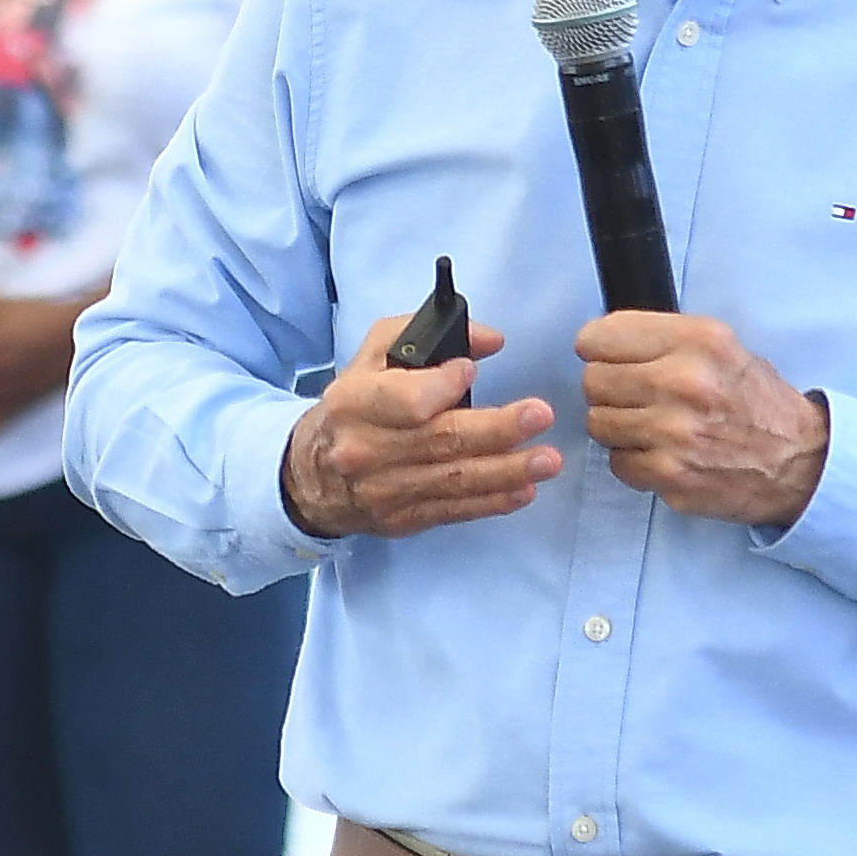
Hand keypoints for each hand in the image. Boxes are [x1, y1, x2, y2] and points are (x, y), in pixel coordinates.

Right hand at [280, 316, 559, 539]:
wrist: (309, 475)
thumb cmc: (352, 408)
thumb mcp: (373, 357)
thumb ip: (424, 336)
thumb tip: (488, 341)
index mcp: (353, 403)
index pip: (404, 399)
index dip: (441, 386)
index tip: (471, 371)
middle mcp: (367, 450)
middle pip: (441, 441)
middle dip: (497, 429)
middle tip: (540, 415)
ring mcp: (385, 490)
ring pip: (455, 480)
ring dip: (508, 470)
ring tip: (547, 459)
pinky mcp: (402, 519)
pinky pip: (455, 510)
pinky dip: (494, 501)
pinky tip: (524, 490)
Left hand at [575, 312, 826, 528]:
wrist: (799, 461)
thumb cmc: (757, 402)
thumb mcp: (723, 346)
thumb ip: (664, 339)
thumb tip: (603, 341)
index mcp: (697, 341)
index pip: (601, 336)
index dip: (598, 348)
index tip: (605, 356)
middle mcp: (683, 382)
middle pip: (593, 381)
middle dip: (607, 389)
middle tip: (632, 395)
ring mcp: (674, 432)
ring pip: (598, 423)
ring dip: (617, 426)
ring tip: (650, 425)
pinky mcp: (670, 474)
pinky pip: (618, 463)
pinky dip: (633, 461)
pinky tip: (661, 453)